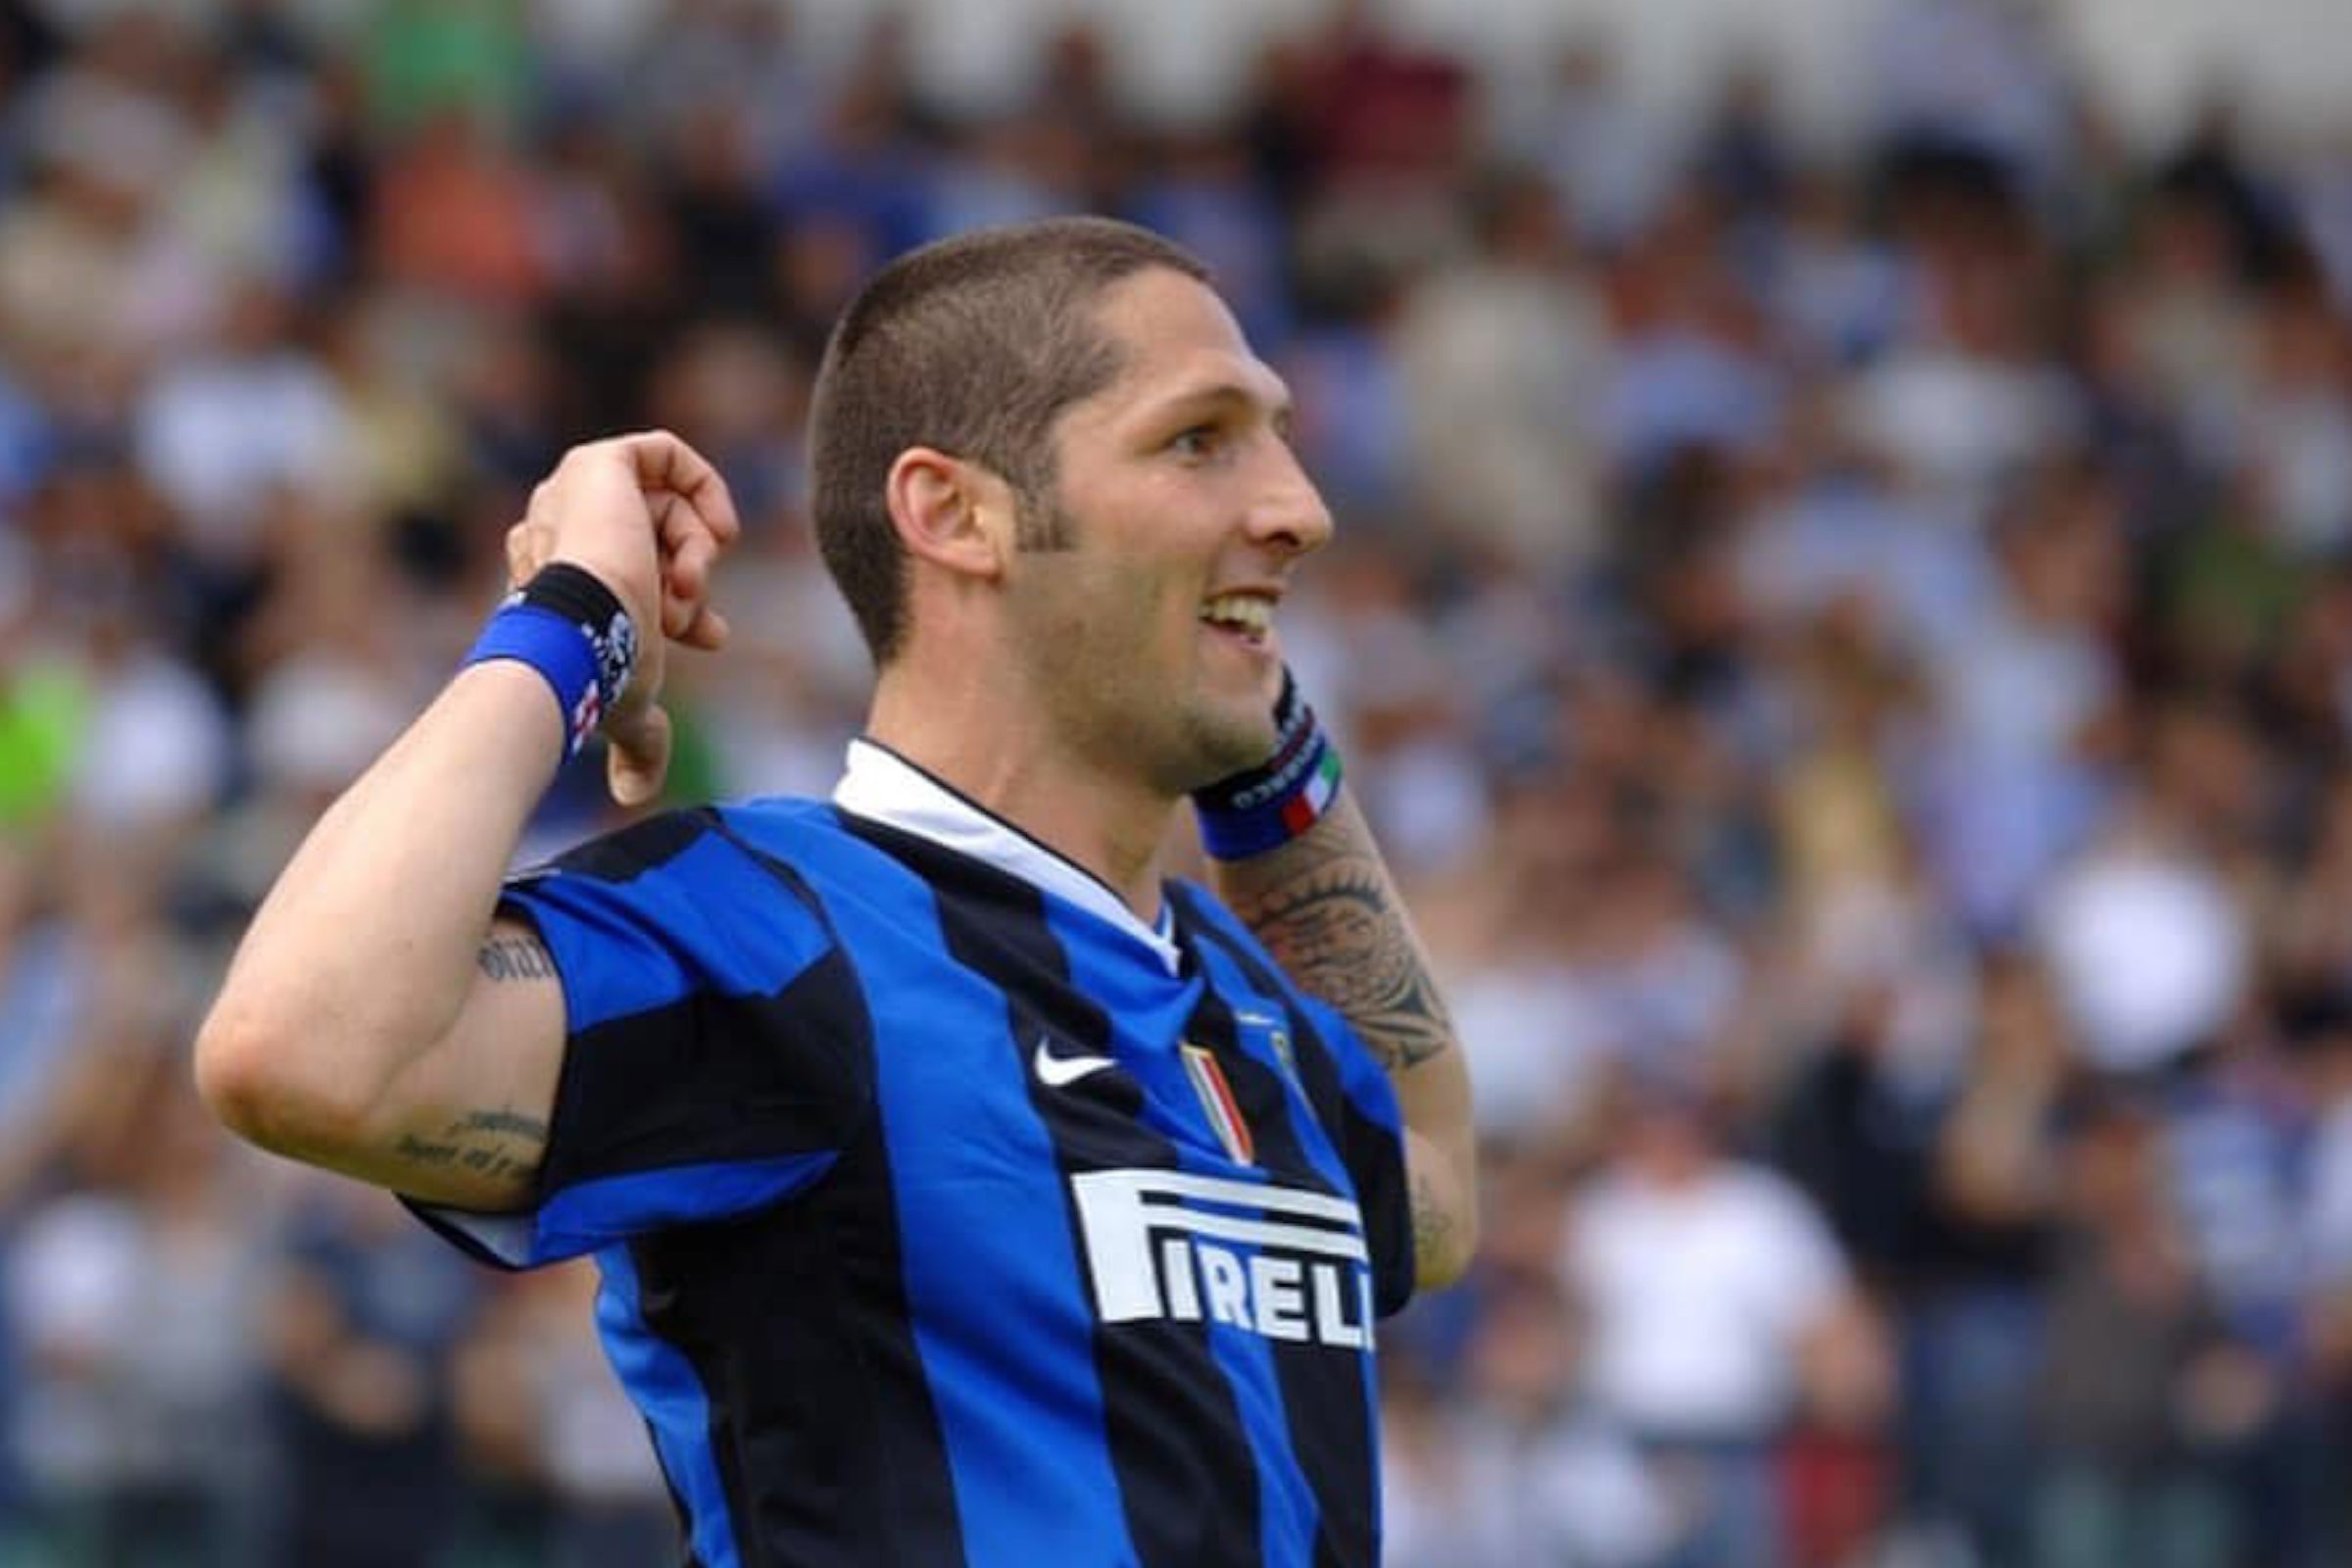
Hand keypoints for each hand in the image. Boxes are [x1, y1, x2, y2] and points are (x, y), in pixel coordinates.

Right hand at [502, 431, 741, 804]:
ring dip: (694, 553)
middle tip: (697, 617)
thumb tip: (635, 795)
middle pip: (653, 538)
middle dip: (691, 579)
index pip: (635, 573)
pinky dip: (702, 488)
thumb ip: (636, 742)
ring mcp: (573, 494)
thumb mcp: (630, 702)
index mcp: (563, 579)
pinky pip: (661, 452)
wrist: (587, 634)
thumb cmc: (598, 672)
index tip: (713, 637)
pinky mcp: (596, 463)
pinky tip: (717, 532)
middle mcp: (561, 531)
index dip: (687, 601)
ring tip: (688, 588)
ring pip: (663, 506)